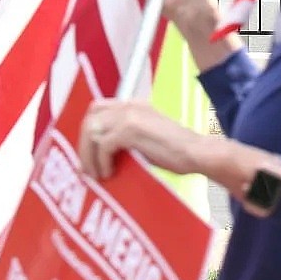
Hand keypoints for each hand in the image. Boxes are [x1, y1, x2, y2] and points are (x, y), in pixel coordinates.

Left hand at [79, 100, 280, 217]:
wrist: (197, 152)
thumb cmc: (175, 152)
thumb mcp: (146, 137)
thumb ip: (126, 136)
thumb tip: (102, 152)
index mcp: (133, 104)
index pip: (97, 107)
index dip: (88, 131)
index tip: (87, 154)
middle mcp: (129, 105)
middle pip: (91, 117)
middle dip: (83, 144)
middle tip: (87, 168)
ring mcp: (130, 115)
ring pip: (92, 130)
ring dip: (88, 155)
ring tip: (96, 175)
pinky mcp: (132, 130)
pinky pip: (103, 144)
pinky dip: (101, 161)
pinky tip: (109, 174)